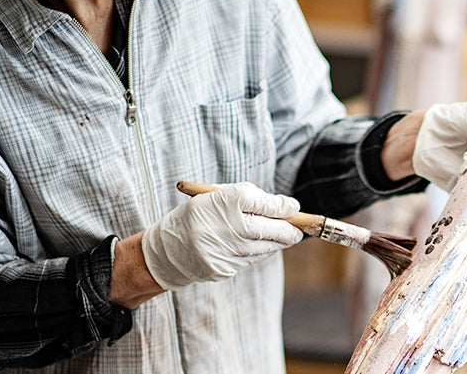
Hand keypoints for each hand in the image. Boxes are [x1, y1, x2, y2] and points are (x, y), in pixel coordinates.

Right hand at [141, 182, 303, 288]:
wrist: (167, 250)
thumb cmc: (197, 217)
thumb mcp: (218, 196)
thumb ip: (251, 198)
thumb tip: (286, 208)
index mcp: (224, 201)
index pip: (265, 203)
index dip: (284, 206)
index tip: (294, 208)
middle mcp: (227, 225)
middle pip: (272, 229)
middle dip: (289, 229)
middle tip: (299, 228)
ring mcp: (226, 250)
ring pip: (264, 248)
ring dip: (277, 243)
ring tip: (285, 237)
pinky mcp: (224, 269)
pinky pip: (250, 260)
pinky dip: (259, 253)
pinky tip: (260, 247)